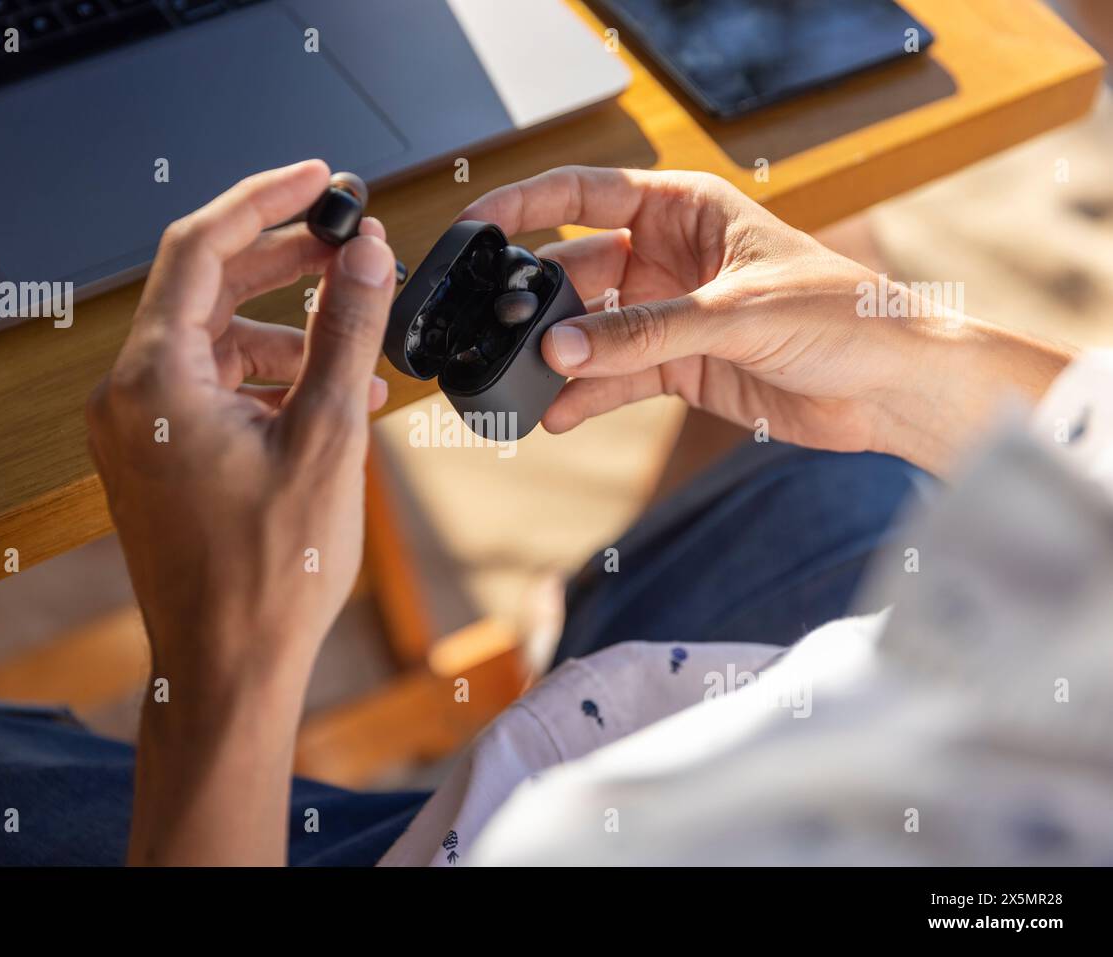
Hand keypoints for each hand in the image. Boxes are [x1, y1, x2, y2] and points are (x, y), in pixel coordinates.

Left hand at [85, 160, 397, 863]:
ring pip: (215, 342)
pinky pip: (211, 389)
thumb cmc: (270, 572)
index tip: (320, 178)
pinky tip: (328, 401)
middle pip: (205, 288)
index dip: (266, 200)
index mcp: (154, 379)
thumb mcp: (326, 436)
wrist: (228, 668)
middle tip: (347, 245)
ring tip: (356, 350)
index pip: (201, 247)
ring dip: (287, 334)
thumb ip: (345, 332)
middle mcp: (129, 395)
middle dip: (282, 262)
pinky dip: (268, 381)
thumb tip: (364, 253)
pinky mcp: (156, 456)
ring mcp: (137, 428)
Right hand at [460, 166, 1069, 473]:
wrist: (892, 390)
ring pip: (590, 332)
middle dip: (539, 302)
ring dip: (557, 358)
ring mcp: (670, 316)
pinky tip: (558, 415)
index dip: (528, 205)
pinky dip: (585, 398)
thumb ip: (645, 333)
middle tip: (504, 333)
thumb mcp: (737, 315)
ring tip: (521, 385)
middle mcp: (670, 259)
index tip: (478, 225)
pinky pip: (615, 379)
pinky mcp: (679, 368)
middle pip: (579, 270)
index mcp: (687, 211)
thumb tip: (563, 349)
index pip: (588, 194)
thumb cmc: (846, 318)